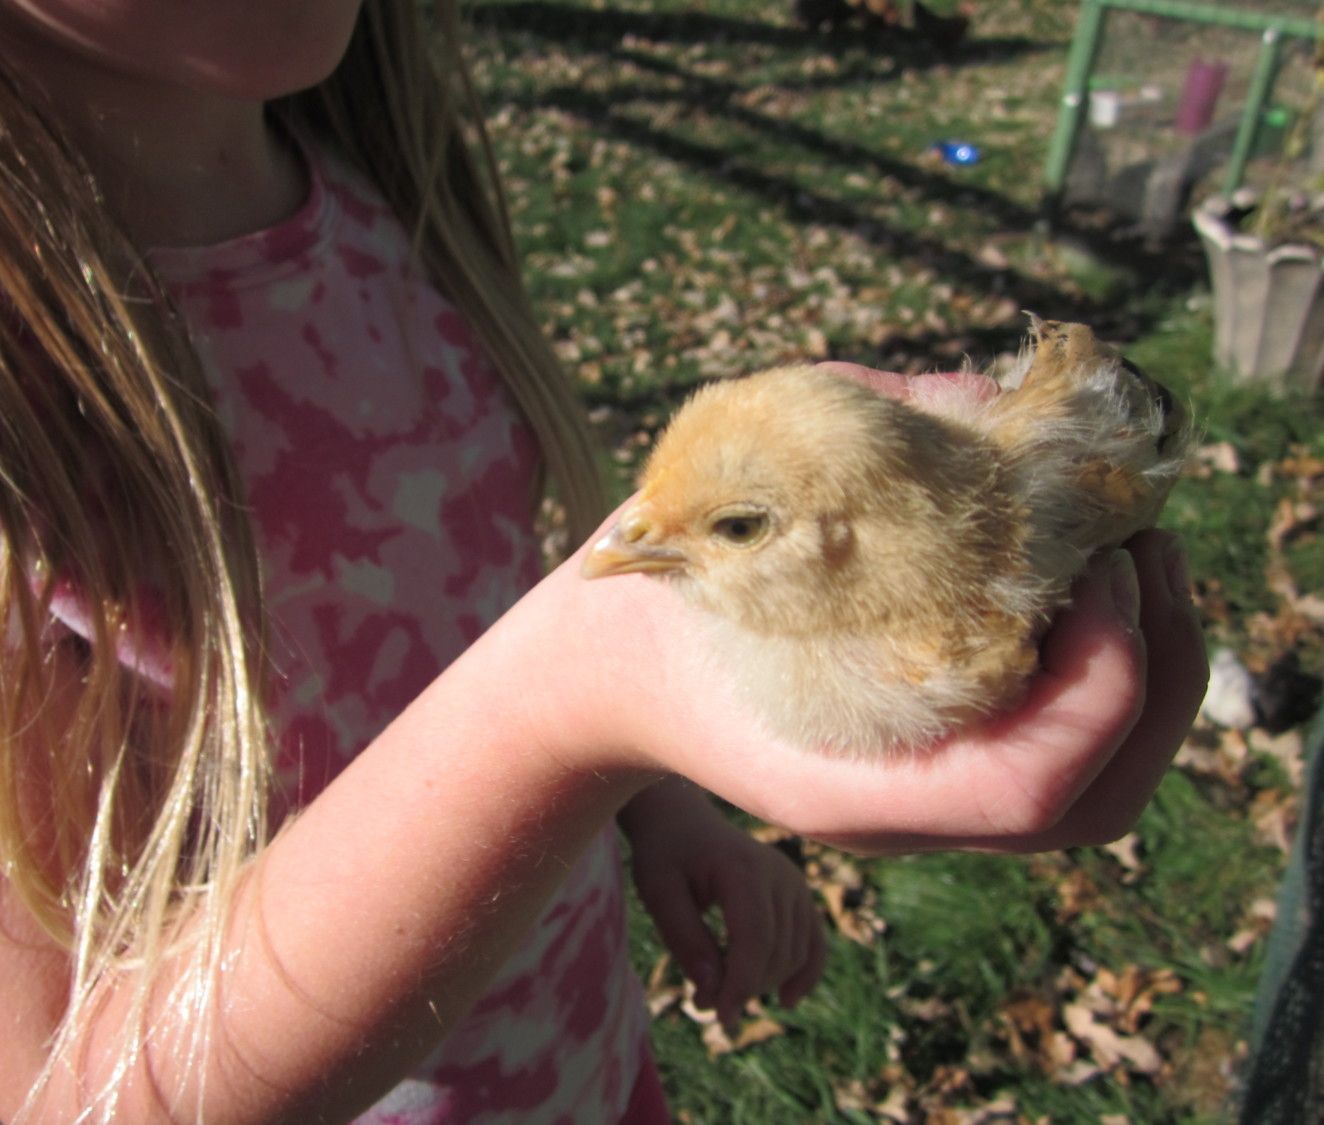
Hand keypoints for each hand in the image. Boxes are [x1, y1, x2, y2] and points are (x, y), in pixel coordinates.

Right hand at [536, 509, 1205, 854]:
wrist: (610, 672)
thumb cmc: (660, 594)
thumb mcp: (735, 503)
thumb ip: (855, 443)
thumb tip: (991, 406)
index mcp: (844, 783)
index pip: (1031, 786)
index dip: (1104, 675)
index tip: (1102, 560)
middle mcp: (900, 814)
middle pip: (1095, 799)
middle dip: (1158, 667)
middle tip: (1145, 544)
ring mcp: (924, 801)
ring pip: (1097, 785)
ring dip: (1149, 673)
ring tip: (1136, 557)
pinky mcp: (936, 764)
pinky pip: (1060, 745)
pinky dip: (1104, 671)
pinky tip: (1084, 582)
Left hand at [619, 778, 824, 1028]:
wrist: (685, 824)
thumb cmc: (666, 856)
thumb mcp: (658, 892)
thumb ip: (684, 939)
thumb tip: (713, 991)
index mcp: (743, 868)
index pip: (756, 938)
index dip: (742, 984)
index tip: (720, 1017)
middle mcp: (779, 874)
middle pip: (776, 951)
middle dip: (743, 988)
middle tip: (701, 1003)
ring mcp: (795, 883)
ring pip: (795, 953)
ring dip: (763, 983)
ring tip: (720, 993)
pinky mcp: (800, 894)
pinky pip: (814, 942)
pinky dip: (804, 973)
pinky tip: (784, 1000)